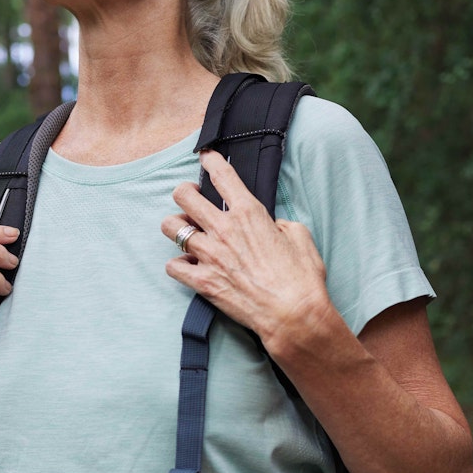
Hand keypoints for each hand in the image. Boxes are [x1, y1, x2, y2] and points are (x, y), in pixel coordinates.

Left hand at [161, 150, 333, 347]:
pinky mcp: (202, 281)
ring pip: (171, 227)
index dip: (210, 160)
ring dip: (176, 227)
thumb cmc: (302, 279)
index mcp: (249, 213)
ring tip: (185, 232)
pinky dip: (177, 264)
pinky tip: (187, 265)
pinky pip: (172, 266)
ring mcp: (209, 255)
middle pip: (184, 195)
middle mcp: (224, 229)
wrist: (294, 315)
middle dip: (185, 192)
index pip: (221, 174)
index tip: (206, 157)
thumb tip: (269, 224)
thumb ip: (279, 223)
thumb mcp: (299, 236)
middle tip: (191, 198)